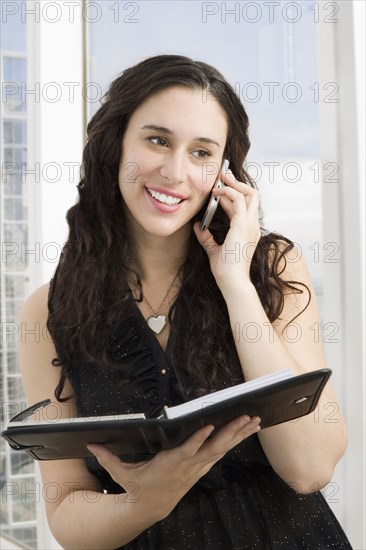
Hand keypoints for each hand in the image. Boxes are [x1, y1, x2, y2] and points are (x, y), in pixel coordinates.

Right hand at [88, 415, 259, 520]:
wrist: (150, 508)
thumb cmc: (137, 487)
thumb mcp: (121, 474)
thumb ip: (107, 458)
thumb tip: (90, 445)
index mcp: (169, 464)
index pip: (187, 451)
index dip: (198, 440)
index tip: (209, 427)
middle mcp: (188, 466)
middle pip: (212, 448)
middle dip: (230, 433)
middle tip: (246, 418)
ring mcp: (197, 467)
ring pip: (222, 449)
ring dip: (238, 435)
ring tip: (254, 421)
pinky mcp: (201, 467)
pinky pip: (221, 452)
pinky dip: (234, 441)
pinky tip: (245, 431)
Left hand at [193, 168, 260, 291]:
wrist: (232, 280)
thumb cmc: (226, 270)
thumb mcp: (213, 250)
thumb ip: (206, 238)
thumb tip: (197, 226)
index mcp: (248, 231)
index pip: (244, 206)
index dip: (231, 195)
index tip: (218, 190)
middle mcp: (252, 225)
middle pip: (253, 195)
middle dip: (238, 183)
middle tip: (223, 175)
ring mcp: (250, 224)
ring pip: (250, 193)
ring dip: (234, 183)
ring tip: (220, 178)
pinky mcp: (243, 224)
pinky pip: (239, 199)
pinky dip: (228, 192)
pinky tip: (215, 193)